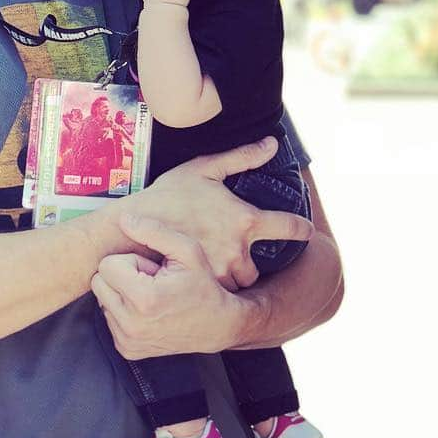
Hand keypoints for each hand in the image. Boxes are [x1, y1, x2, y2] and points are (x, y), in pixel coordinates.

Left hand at [91, 219, 243, 358]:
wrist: (217, 326)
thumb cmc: (203, 285)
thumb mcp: (187, 251)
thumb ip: (154, 231)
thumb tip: (123, 220)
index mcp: (143, 299)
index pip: (107, 265)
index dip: (131, 262)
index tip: (153, 271)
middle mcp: (131, 324)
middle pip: (98, 282)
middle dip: (122, 276)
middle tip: (151, 282)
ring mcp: (127, 340)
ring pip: (102, 300)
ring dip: (123, 294)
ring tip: (152, 297)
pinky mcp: (126, 349)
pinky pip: (109, 318)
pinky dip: (124, 311)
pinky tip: (148, 312)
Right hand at [121, 136, 313, 290]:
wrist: (130, 229)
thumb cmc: (165, 196)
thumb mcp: (203, 169)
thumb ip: (241, 157)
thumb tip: (272, 145)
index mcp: (245, 220)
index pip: (290, 227)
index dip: (302, 229)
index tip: (307, 231)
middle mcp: (239, 250)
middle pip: (260, 268)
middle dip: (248, 263)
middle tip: (231, 254)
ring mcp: (222, 272)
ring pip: (239, 283)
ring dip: (231, 277)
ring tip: (213, 267)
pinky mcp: (204, 288)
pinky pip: (218, 293)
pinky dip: (212, 287)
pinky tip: (199, 278)